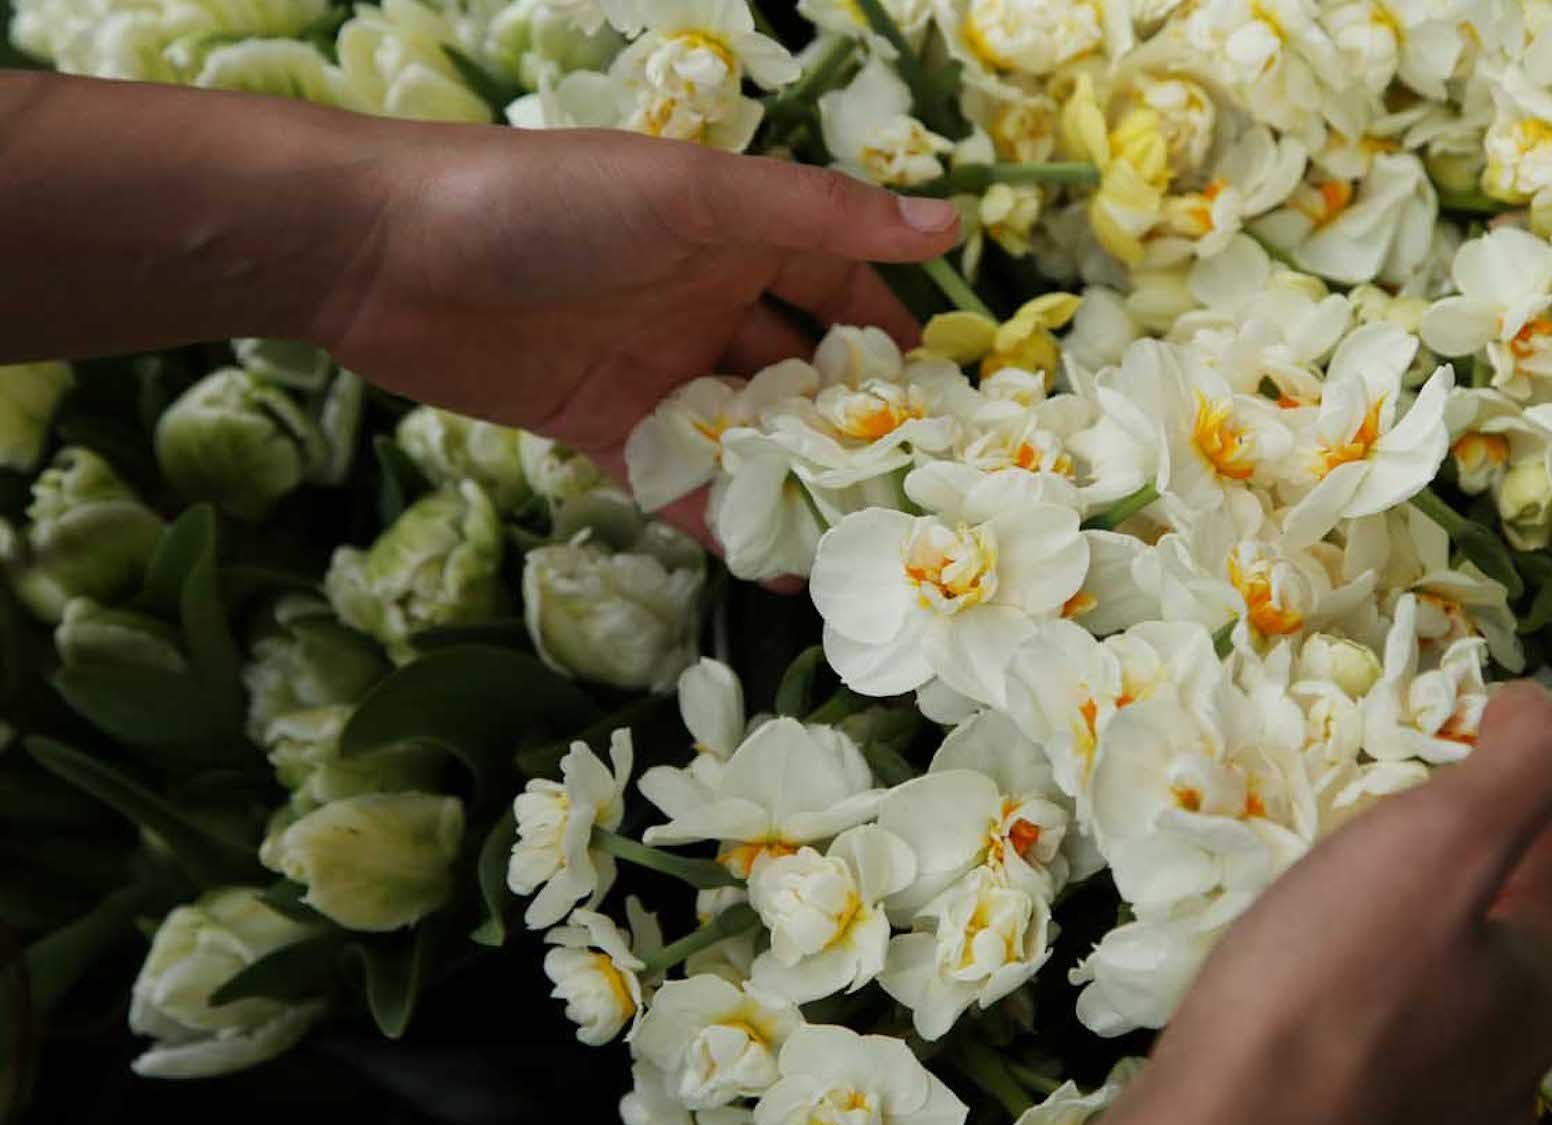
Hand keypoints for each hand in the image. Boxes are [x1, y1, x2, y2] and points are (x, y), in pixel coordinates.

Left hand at [305, 123, 959, 539]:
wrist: (378, 251)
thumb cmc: (544, 200)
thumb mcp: (693, 196)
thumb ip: (818, 216)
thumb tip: (948, 221)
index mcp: (736, 233)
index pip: (842, 289)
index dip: (897, 343)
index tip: (960, 410)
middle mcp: (706, 298)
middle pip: (802, 373)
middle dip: (858, 431)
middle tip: (924, 503)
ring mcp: (655, 367)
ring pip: (749, 436)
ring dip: (801, 487)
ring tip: (867, 553)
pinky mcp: (600, 426)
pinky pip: (680, 481)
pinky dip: (727, 522)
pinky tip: (778, 569)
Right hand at [1103, 682, 1551, 1124]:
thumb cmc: (1328, 986)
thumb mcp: (1444, 841)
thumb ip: (1520, 763)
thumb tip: (1544, 708)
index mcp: (1550, 983)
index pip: (1542, 844)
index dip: (1468, 793)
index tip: (1389, 784)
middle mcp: (1518, 1058)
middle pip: (1478, 914)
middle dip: (1413, 866)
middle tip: (1334, 843)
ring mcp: (1446, 1105)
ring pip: (1420, 977)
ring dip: (1369, 934)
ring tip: (1297, 912)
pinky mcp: (1372, 1123)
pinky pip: (1364, 1034)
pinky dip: (1331, 1001)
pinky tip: (1281, 992)